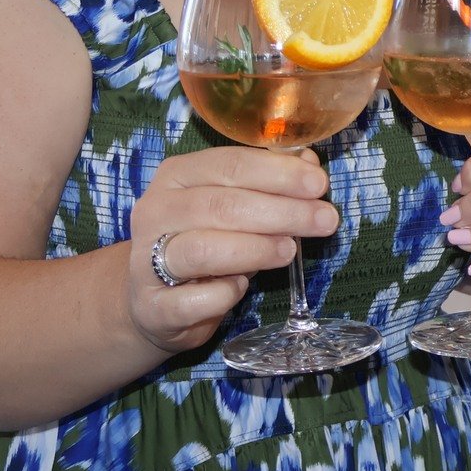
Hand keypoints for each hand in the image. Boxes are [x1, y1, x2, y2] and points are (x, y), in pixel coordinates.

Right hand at [124, 147, 336, 355]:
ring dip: (256, 249)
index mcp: (177, 176)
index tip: (319, 184)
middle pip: (221, 205)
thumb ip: (269, 185)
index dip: (279, 173)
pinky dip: (225, 293)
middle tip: (324, 220)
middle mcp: (156, 211)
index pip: (231, 164)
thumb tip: (310, 165)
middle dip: (281, 211)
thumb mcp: (234, 207)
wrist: (154, 302)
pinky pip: (193, 299)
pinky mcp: (153, 306)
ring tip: (290, 251)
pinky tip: (242, 288)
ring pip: (204, 248)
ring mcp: (146, 260)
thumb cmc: (203, 242)